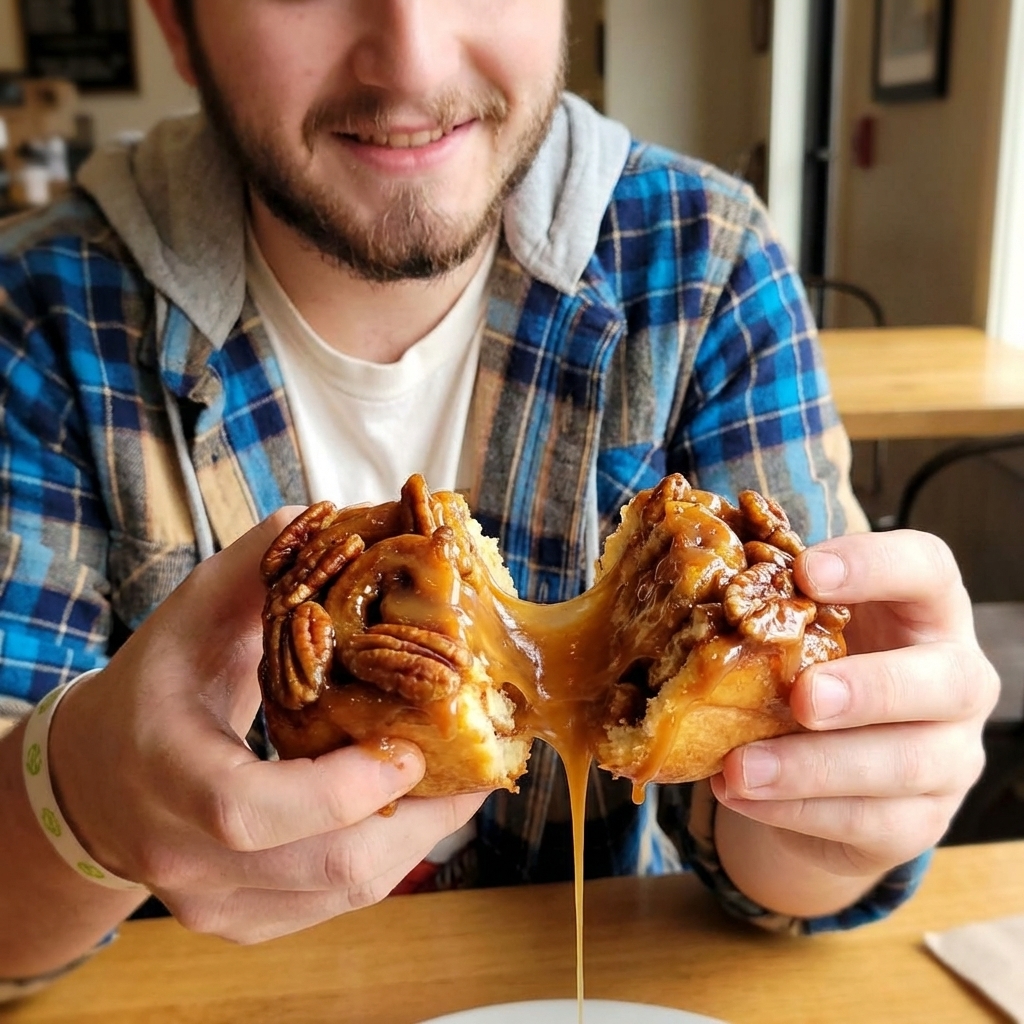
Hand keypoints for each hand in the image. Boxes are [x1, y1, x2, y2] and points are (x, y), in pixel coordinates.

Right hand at [47, 511, 485, 942]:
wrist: (98, 780)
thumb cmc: (153, 687)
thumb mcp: (193, 614)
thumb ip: (258, 563)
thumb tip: (326, 515)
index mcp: (168, 775)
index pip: (251, 810)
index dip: (343, 788)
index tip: (410, 747)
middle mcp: (186, 857)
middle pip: (325, 866)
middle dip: (419, 818)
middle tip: (470, 763)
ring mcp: (215, 901)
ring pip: (343, 892)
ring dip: (418, 839)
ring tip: (461, 782)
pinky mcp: (242, 920)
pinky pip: (334, 902)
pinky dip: (388, 860)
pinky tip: (414, 813)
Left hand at [710, 530, 998, 901]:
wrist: (831, 772)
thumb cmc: (817, 670)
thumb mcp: (807, 631)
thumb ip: (779, 608)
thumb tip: (700, 587)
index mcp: (928, 610)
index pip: (927, 568)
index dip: (875, 565)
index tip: (806, 571)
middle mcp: (958, 680)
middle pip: (946, 680)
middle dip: (871, 689)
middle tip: (803, 696)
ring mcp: (950, 757)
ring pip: (904, 764)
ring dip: (813, 767)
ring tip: (740, 767)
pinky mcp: (922, 822)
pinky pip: (869, 821)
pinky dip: (796, 810)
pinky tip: (740, 793)